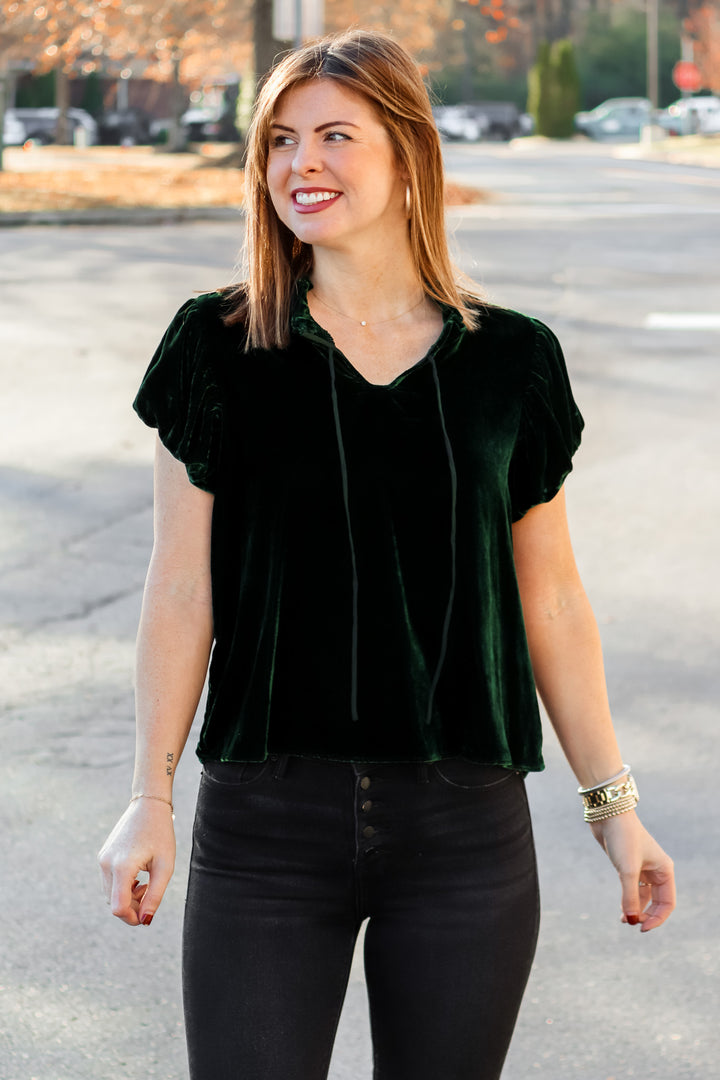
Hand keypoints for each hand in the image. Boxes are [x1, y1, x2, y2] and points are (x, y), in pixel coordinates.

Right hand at [98, 798, 175, 925]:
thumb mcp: (164, 866)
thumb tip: (145, 920)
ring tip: (146, 884)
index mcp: (122, 867)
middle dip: (132, 908)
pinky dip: (122, 888)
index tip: (148, 915)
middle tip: (151, 893)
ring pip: (111, 894)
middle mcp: (106, 864)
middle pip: (114, 903)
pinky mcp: (103, 857)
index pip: (119, 908)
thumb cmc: (160, 834)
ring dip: (128, 898)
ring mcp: (102, 860)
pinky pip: (110, 883)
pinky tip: (138, 878)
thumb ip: (155, 895)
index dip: (132, 918)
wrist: (148, 805)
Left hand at [590, 810, 674, 930]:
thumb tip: (631, 919)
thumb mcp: (627, 870)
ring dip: (635, 909)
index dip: (657, 918)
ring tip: (624, 920)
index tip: (642, 928)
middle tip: (632, 923)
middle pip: (657, 902)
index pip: (667, 903)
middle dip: (646, 915)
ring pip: (644, 896)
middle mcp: (657, 870)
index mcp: (664, 870)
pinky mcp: (628, 865)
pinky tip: (622, 909)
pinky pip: (633, 888)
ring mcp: (643, 868)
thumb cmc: (623, 838)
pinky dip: (629, 900)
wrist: (608, 815)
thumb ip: (630, 896)